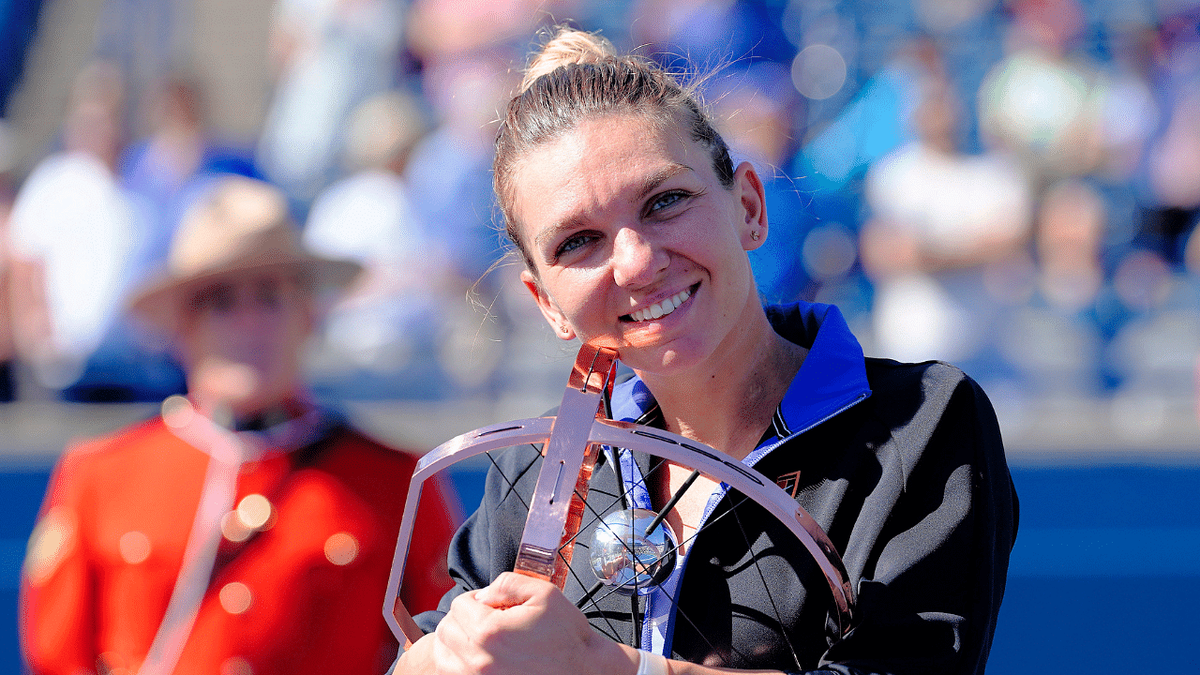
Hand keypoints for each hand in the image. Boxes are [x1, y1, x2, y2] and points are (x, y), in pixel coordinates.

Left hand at [422, 572, 636, 674]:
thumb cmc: (567, 639)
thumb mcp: (545, 595)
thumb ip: (507, 583)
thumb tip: (481, 595)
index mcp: (490, 632)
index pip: (459, 606)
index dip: (476, 600)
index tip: (491, 606)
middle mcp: (478, 662)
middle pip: (446, 631)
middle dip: (463, 620)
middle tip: (486, 621)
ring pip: (442, 657)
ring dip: (455, 644)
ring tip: (479, 641)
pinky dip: (456, 666)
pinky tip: (476, 660)